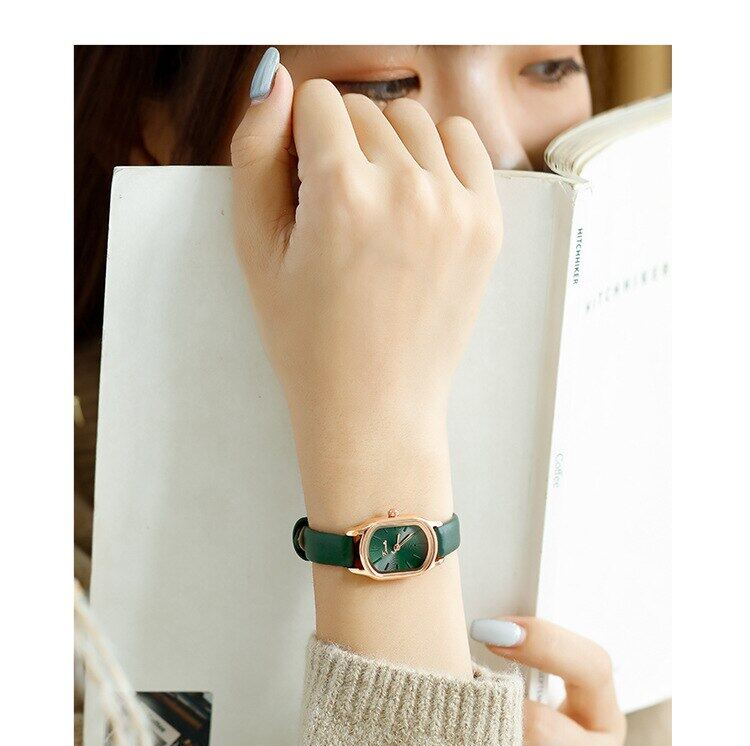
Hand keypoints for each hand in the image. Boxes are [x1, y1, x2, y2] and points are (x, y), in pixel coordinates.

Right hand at [230, 69, 501, 530]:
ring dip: (388, 149)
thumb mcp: (256, 251)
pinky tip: (414, 203)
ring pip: (411, 119)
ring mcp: (454, 206)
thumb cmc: (308, 341)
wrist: (375, 407)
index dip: (300, 141)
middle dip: (342, 147)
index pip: (317, 99)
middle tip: (336, 218)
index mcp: (342, 194)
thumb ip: (254, 154)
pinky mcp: (487, 222)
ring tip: (374, 214)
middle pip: (364, 108)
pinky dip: (436, 157)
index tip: (302, 191)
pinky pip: (463, 141)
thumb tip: (276, 80)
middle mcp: (406, 190)